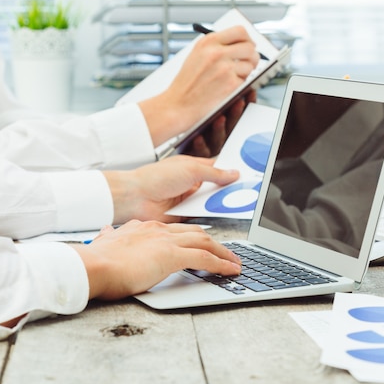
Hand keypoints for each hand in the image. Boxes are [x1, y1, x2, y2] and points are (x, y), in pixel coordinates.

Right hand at [71, 221, 241, 299]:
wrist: (91, 266)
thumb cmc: (95, 261)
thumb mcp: (103, 243)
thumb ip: (109, 237)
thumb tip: (106, 232)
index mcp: (144, 228)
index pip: (176, 230)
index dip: (192, 237)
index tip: (202, 244)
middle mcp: (158, 230)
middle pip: (196, 233)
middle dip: (214, 243)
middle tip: (227, 253)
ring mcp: (166, 241)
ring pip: (205, 242)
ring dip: (223, 253)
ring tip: (235, 263)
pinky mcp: (172, 256)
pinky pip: (205, 259)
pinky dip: (221, 264)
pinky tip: (231, 270)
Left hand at [103, 155, 239, 223]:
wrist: (135, 198)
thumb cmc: (155, 178)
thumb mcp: (191, 169)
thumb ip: (214, 174)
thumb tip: (233, 174)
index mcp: (193, 168)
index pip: (218, 168)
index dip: (232, 171)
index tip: (248, 174)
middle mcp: (192, 183)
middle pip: (217, 187)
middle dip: (230, 189)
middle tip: (247, 192)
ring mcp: (189, 200)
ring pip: (212, 202)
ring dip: (221, 203)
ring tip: (239, 203)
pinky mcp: (185, 215)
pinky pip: (203, 216)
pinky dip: (211, 215)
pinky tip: (222, 215)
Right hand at [138, 25, 259, 147]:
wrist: (177, 105)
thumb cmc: (186, 84)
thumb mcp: (197, 55)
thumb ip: (216, 46)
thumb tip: (240, 44)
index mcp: (208, 42)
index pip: (240, 31)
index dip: (248, 39)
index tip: (248, 46)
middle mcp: (216, 52)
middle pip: (249, 47)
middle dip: (252, 56)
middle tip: (248, 63)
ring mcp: (224, 68)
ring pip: (250, 65)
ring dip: (245, 73)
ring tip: (231, 79)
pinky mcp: (230, 84)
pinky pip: (246, 81)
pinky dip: (240, 86)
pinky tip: (227, 89)